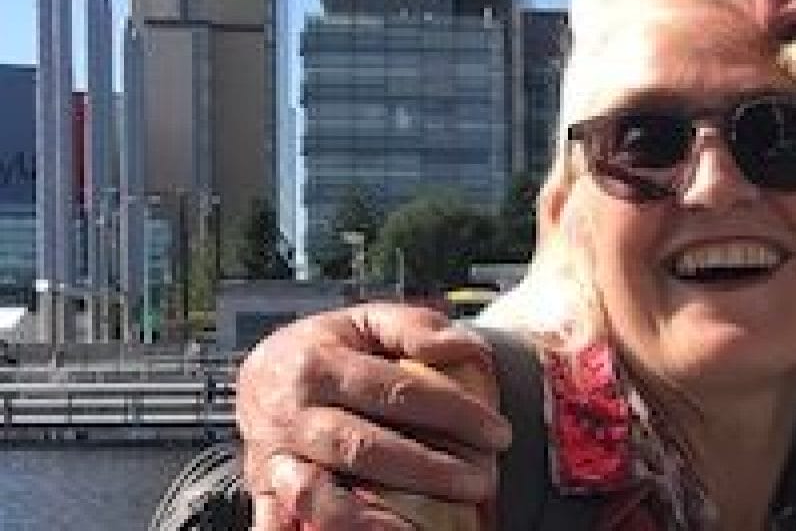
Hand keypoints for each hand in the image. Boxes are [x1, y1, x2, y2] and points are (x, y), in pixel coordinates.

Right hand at [237, 303, 511, 527]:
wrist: (263, 374)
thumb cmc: (328, 349)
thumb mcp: (366, 321)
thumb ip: (414, 327)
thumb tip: (463, 346)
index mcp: (317, 364)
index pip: (394, 391)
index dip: (452, 412)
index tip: (497, 432)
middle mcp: (289, 414)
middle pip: (361, 447)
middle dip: (428, 470)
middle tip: (481, 481)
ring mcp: (272, 458)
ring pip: (316, 495)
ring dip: (369, 518)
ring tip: (421, 530)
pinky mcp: (263, 490)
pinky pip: (278, 524)